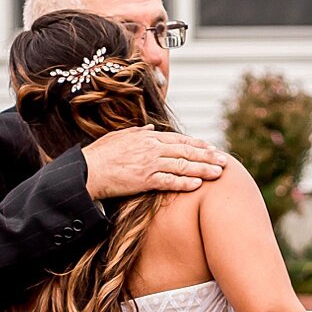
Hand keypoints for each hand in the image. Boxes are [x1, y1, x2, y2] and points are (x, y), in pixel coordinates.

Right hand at [84, 128, 227, 200]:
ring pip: (183, 165)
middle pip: (186, 151)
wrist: (86, 171)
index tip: (210, 147)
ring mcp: (150, 164)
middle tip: (224, 160)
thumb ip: (137, 132)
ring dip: (203, 169)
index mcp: (147, 137)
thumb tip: (149, 127)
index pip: (178, 139)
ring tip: (219, 173)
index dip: (196, 143)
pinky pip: (170, 181)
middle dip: (207, 156)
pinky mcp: (145, 180)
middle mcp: (152, 148)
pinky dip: (185, 182)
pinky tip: (199, 184)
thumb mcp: (119, 137)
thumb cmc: (99, 155)